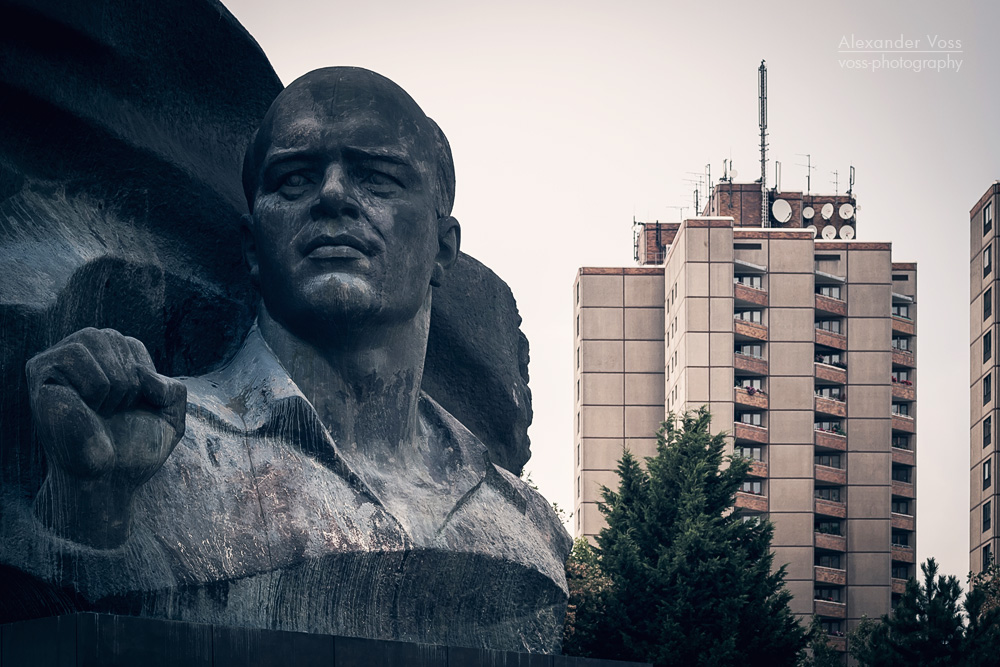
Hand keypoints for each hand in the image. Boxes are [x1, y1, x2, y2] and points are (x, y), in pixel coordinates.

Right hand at [26, 328, 186, 546]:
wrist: (111, 480)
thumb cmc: (136, 448)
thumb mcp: (170, 416)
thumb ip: (173, 388)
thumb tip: (145, 377)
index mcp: (105, 361)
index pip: (133, 346)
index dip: (143, 380)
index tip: (131, 410)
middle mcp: (79, 357)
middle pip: (115, 337)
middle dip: (129, 380)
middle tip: (115, 412)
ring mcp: (56, 364)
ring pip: (95, 339)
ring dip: (112, 382)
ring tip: (102, 410)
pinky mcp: (40, 375)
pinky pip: (74, 354)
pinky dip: (93, 383)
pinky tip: (86, 407)